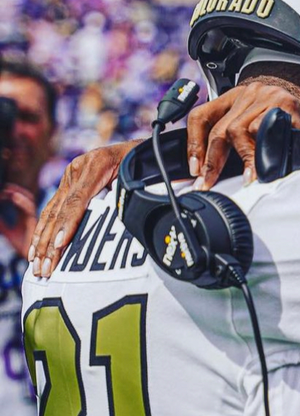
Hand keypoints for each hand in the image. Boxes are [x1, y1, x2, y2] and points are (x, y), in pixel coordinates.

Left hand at [0, 185, 36, 259]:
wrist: (32, 261)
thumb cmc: (21, 248)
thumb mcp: (7, 233)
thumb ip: (3, 225)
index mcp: (26, 217)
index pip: (20, 201)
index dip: (12, 193)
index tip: (3, 190)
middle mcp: (32, 216)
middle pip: (27, 198)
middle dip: (16, 190)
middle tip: (6, 187)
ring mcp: (35, 218)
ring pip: (29, 201)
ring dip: (19, 194)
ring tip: (8, 191)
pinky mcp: (36, 223)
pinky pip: (29, 209)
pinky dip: (21, 202)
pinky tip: (13, 197)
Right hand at [29, 140, 137, 276]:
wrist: (142, 147)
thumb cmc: (146, 163)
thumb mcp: (143, 174)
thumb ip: (136, 193)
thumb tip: (135, 218)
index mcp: (98, 163)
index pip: (78, 200)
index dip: (68, 223)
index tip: (60, 245)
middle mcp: (80, 168)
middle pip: (60, 210)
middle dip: (50, 242)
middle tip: (46, 268)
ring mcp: (71, 175)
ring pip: (51, 212)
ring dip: (42, 241)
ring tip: (37, 265)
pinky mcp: (69, 183)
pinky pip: (53, 208)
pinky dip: (43, 230)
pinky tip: (36, 249)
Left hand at [186, 81, 299, 189]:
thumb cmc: (288, 148)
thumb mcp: (252, 141)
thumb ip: (230, 145)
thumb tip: (200, 168)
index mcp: (240, 97)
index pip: (202, 114)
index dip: (194, 143)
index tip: (194, 168)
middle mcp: (252, 91)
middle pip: (218, 127)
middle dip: (211, 160)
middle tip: (208, 182)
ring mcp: (268, 95)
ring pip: (235, 129)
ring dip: (239, 158)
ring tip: (246, 177)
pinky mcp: (283, 104)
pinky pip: (256, 129)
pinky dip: (255, 154)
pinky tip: (259, 168)